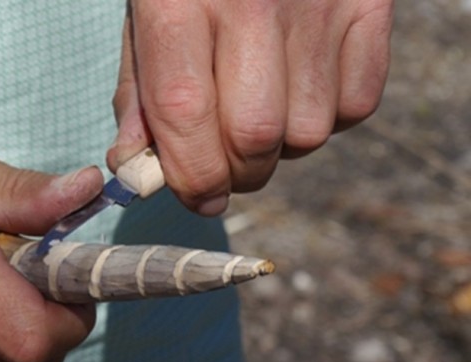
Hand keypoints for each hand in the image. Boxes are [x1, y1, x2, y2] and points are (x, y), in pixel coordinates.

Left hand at [108, 0, 393, 214]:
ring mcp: (318, 2)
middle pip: (254, 137)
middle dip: (236, 173)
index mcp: (179, 0)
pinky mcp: (370, 4)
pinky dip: (329, 116)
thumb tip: (137, 169)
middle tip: (226, 163)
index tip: (195, 197)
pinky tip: (302, 86)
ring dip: (281, 146)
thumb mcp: (147, 16)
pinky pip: (357, 106)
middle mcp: (253, 1)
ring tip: (263, 108)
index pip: (184, 115)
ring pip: (309, 134)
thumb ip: (139, 94)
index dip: (190, 175)